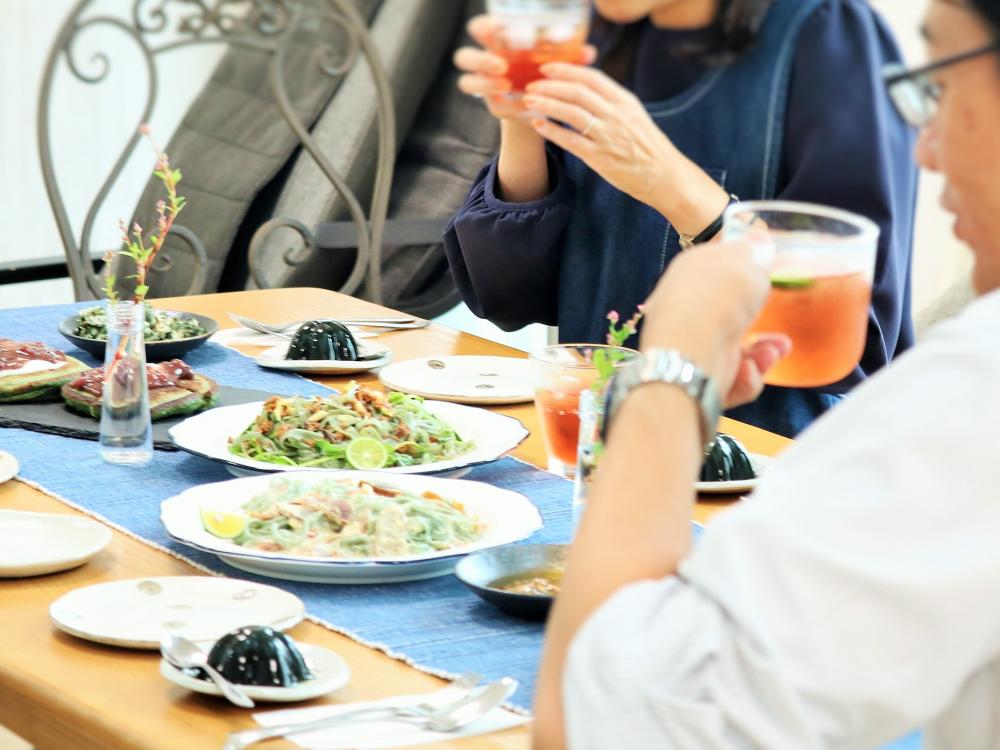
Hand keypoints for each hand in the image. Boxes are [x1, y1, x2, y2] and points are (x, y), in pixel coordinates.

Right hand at [455, 17, 596, 120]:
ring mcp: (485, 85)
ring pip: (467, 83)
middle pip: (464, 57)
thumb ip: (568, 53)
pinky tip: (525, 104)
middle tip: (502, 64)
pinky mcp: (494, 105)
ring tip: (507, 84)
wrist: (542, 98)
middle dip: (480, 59)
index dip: (483, 26)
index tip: (499, 25)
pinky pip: (493, 106)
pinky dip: (510, 105)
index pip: (478, 28)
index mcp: (496, 42)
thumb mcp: (555, 57)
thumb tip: (589, 52)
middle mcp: (484, 62)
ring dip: (485, 83)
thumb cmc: (546, 67)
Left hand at [640, 241, 788, 407]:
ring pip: (737, 351)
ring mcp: (691, 345)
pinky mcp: (697, 378)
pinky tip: (746, 370)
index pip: (716, 271)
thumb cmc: (719, 298)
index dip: (742, 275)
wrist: (691, 352)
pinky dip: (745, 379)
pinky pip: (731, 380)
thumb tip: (759, 241)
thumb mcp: (746, 259)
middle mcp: (687, 309)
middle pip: (730, 315)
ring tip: (771, 354)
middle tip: (780, 330)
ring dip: (762, 355)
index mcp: (690, 274)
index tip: (766, 281)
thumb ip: (755, 251)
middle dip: (762, 324)